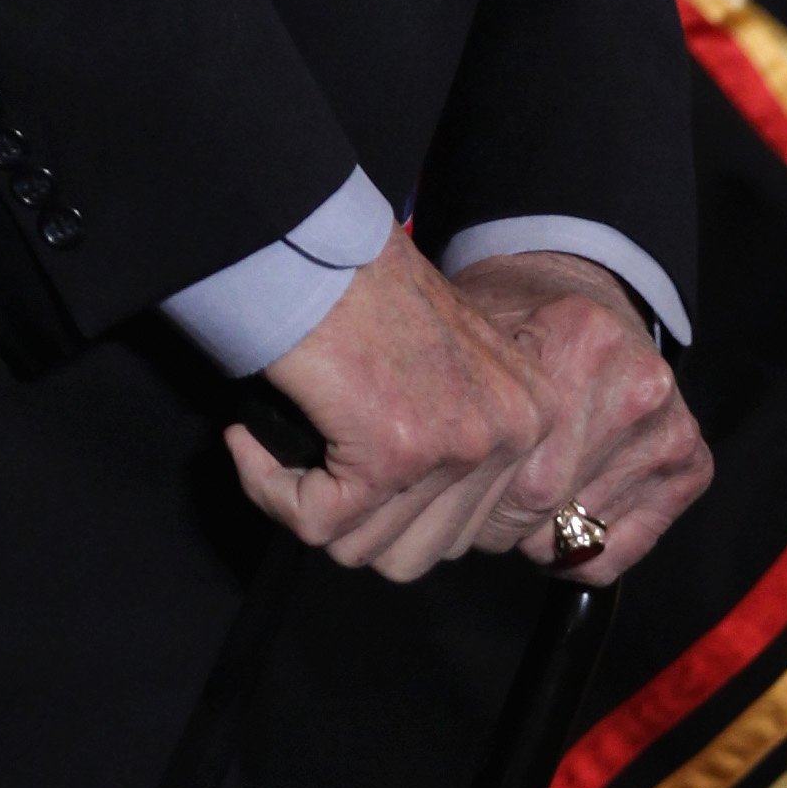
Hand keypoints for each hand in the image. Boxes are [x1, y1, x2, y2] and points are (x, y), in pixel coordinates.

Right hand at [226, 231, 546, 582]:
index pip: (470, 528)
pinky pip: (316, 523)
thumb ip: (464, 431)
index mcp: (537, 411)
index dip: (399, 513)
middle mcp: (512, 433)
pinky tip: (249, 442)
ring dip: (307, 505)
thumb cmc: (361, 283)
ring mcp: (457, 445)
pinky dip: (269, 489)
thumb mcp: (454, 358)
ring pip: (368, 548)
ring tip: (277, 450)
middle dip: (355, 520)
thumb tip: (431, 518)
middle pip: (424, 551)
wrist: (311, 236)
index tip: (354, 466)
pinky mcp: (392, 453)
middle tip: (313, 464)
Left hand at [452, 252, 711, 584]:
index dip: (467, 490)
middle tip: (482, 488)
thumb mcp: (474, 327)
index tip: (453, 482)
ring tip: (522, 487)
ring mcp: (669, 426)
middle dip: (497, 514)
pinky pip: (618, 549)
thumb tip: (414, 471)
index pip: (508, 470)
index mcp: (576, 340)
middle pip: (541, 505)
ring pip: (576, 533)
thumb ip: (454, 391)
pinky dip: (580, 546)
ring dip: (536, 530)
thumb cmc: (514, 316)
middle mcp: (635, 384)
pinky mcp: (690, 461)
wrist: (581, 285)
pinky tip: (562, 507)